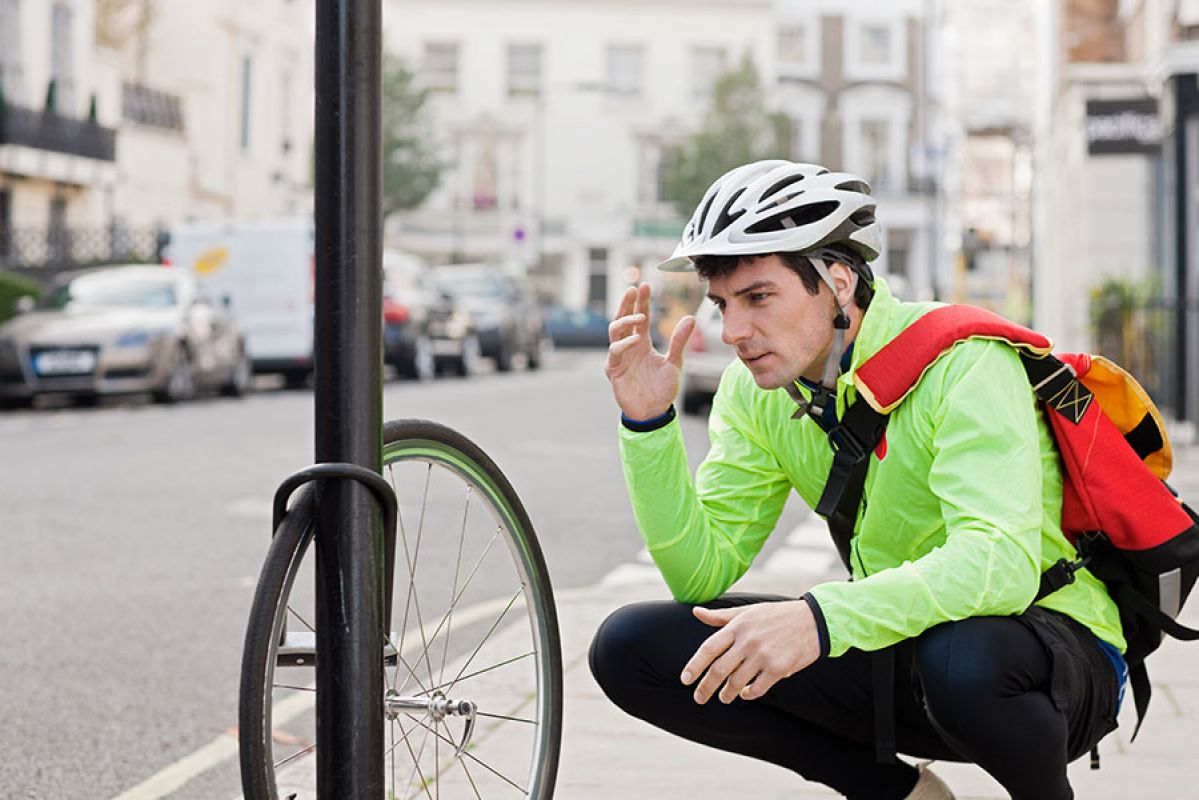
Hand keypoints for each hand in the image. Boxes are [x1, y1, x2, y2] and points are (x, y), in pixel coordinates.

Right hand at [604, 283, 695, 420]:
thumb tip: (690, 317)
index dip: (641, 301)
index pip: (639, 316)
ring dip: (625, 320)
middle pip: (622, 318)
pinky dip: (624, 344)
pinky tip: (636, 339)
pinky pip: (615, 351)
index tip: (645, 286)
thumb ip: (679, 341)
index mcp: (641, 342)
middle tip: (634, 289)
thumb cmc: (662, 388)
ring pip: (614, 331)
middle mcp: (629, 346)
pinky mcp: (613, 369)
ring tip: (641, 316)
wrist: (653, 412)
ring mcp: (619, 357)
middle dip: (627, 303)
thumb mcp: (675, 362)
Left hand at [680, 600, 819, 704]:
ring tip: (724, 697)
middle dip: (706, 687)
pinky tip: (744, 694)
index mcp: (737, 626)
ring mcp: (763, 655)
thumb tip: (696, 612)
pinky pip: (757, 688)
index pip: (709, 648)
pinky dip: (747, 694)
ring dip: (727, 694)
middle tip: (699, 698)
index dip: (694, 665)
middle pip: (719, 670)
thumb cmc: (776, 615)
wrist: (813, 621)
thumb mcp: (748, 611)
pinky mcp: (779, 668)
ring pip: (736, 682)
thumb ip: (721, 616)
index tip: (685, 679)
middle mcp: (748, 641)